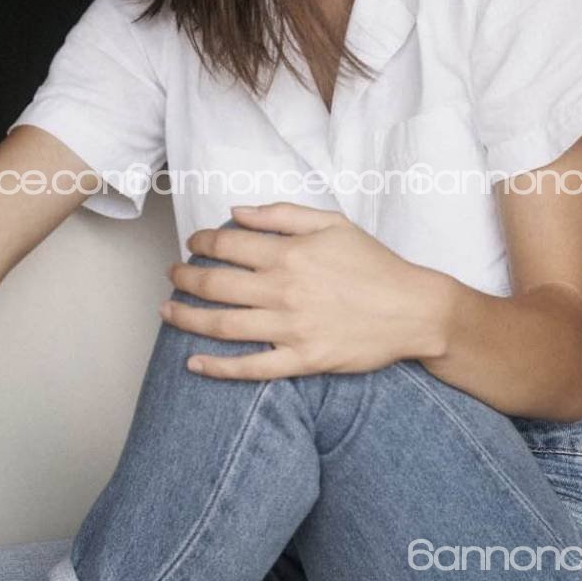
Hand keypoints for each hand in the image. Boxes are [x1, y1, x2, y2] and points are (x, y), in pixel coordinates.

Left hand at [159, 202, 449, 378]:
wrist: (413, 309)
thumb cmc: (374, 264)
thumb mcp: (333, 224)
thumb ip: (282, 215)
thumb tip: (238, 212)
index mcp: (290, 253)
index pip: (227, 245)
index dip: (200, 243)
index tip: (192, 245)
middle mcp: (284, 290)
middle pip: (215, 284)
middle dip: (184, 278)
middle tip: (172, 276)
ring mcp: (291, 327)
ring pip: (224, 325)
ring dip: (187, 318)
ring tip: (168, 312)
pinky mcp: (302, 360)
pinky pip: (252, 368)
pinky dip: (219, 367)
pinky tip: (194, 364)